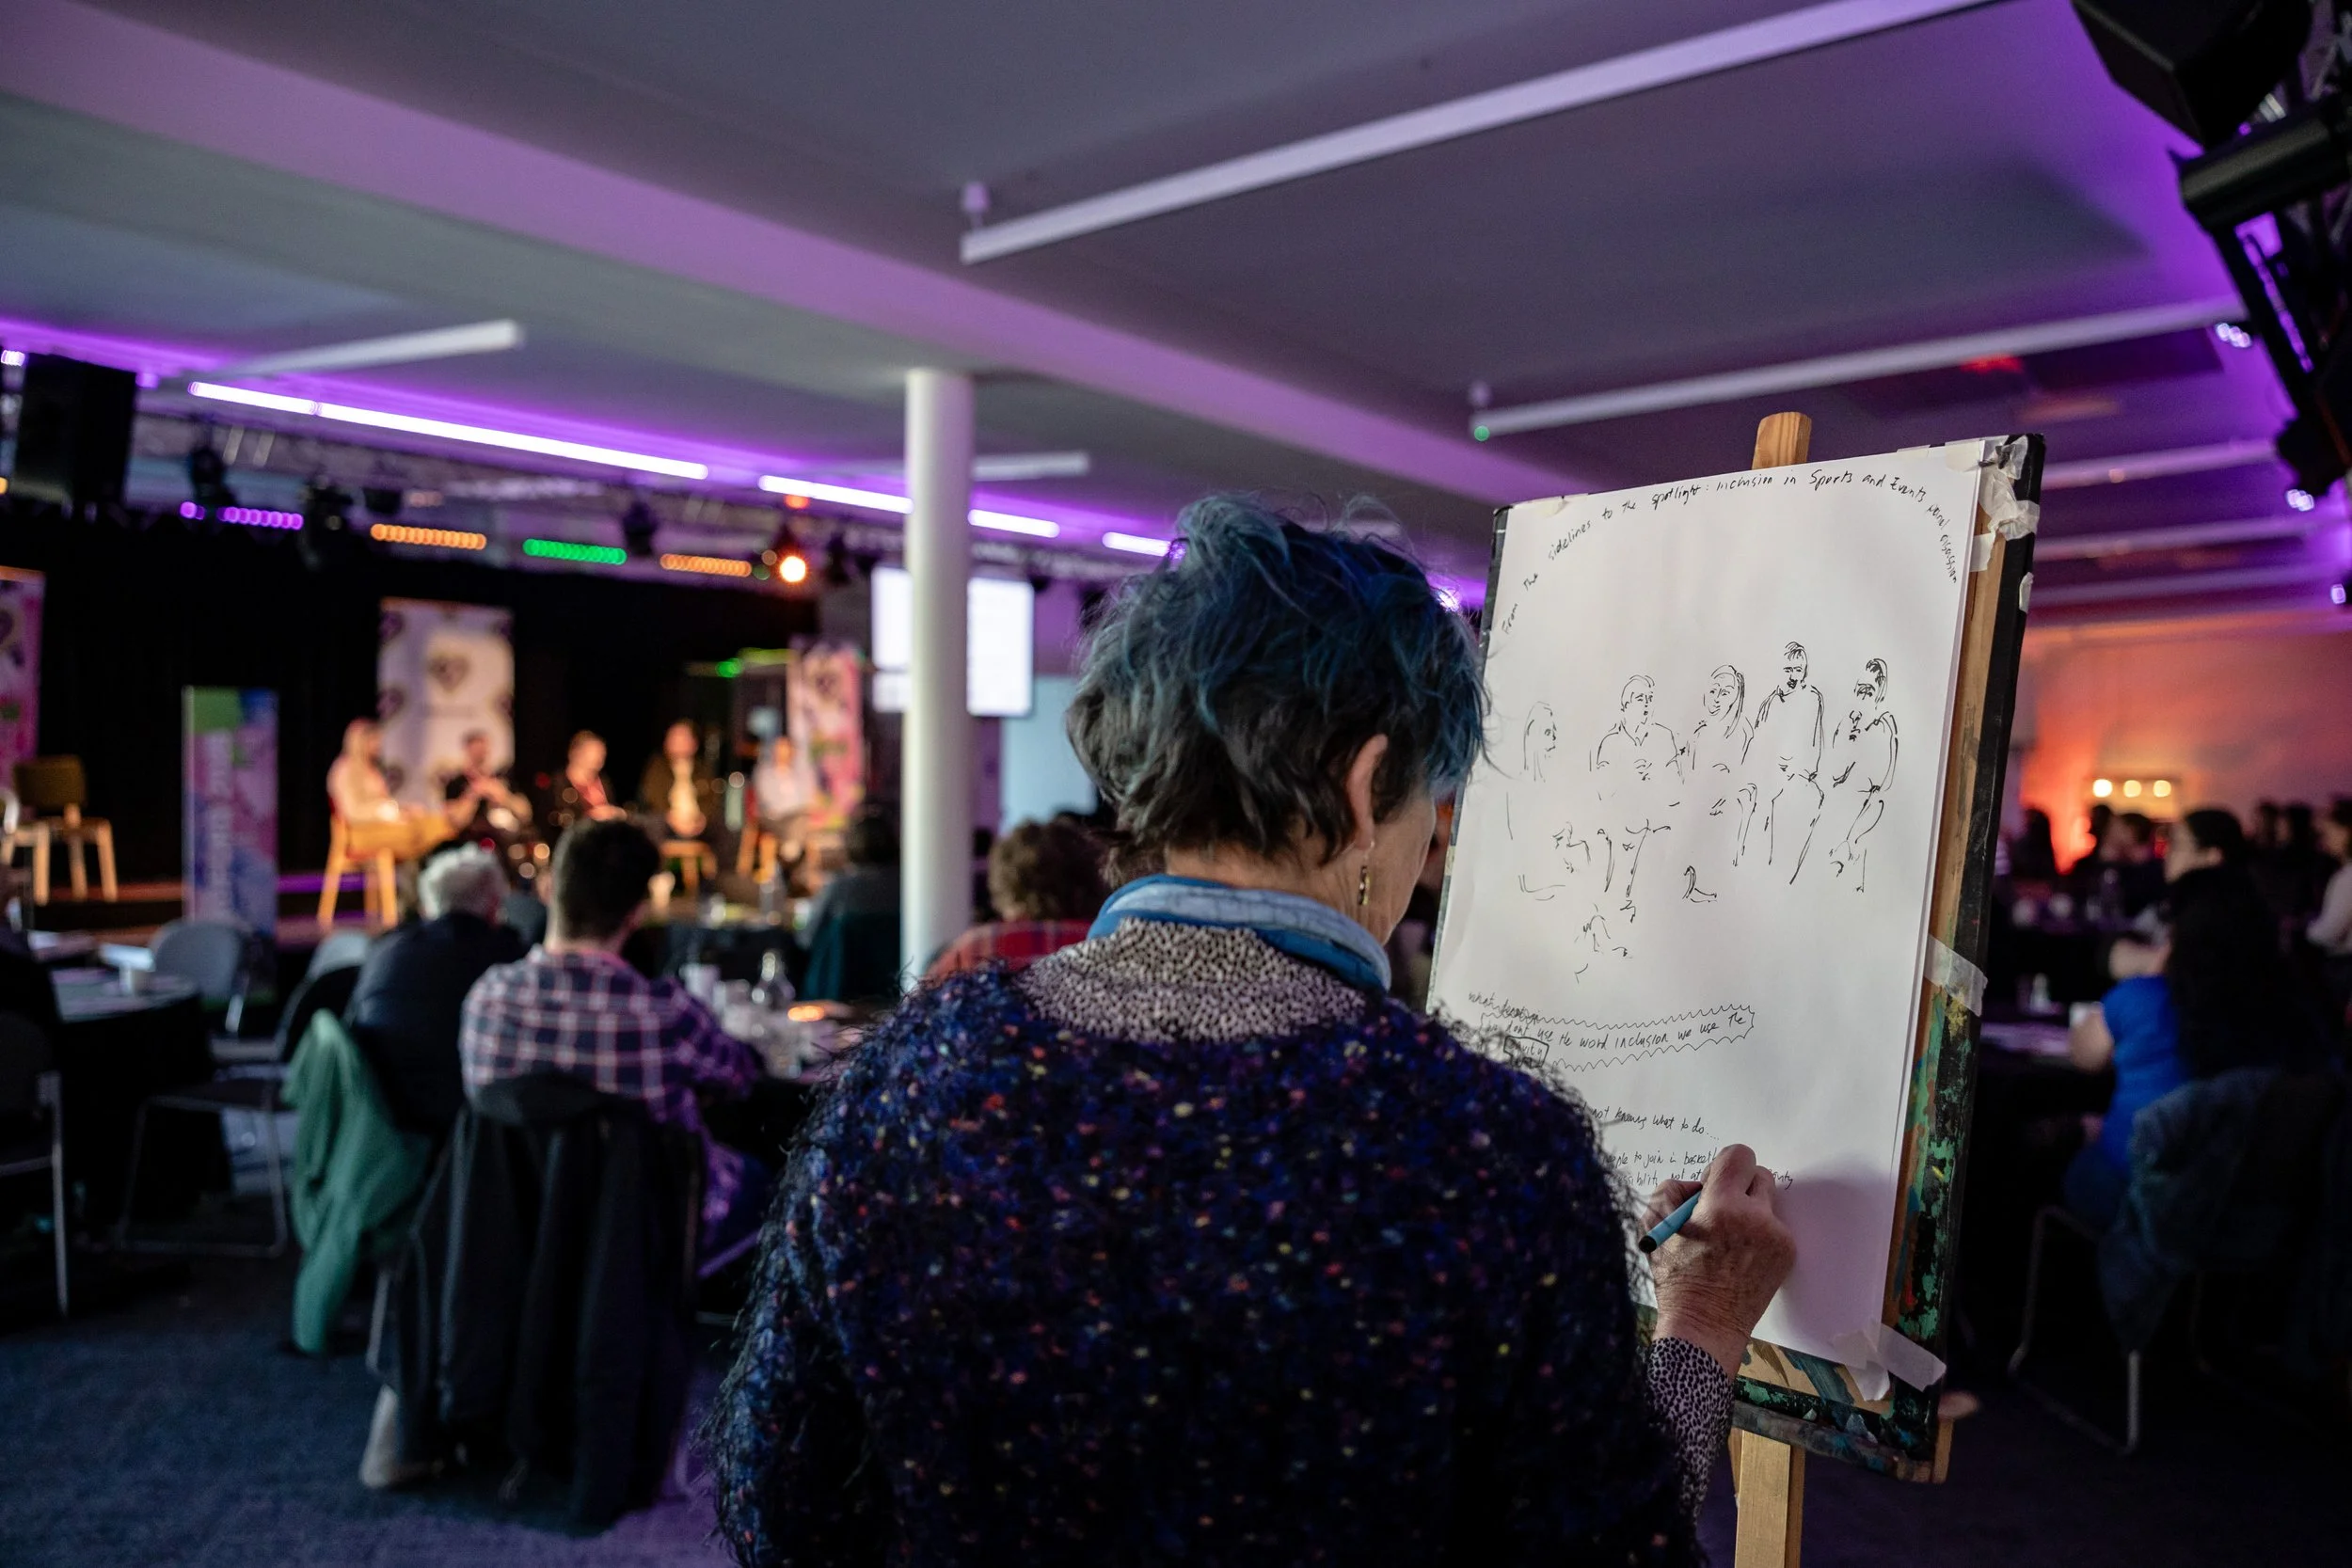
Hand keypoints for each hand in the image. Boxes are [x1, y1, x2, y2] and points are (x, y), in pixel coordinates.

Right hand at [1646, 1144, 1796, 1376]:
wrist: (1704, 1325)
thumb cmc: (1675, 1277)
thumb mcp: (1654, 1227)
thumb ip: (1671, 1191)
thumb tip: (1696, 1185)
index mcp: (1722, 1207)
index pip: (1739, 1156)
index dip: (1723, 1166)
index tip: (1712, 1186)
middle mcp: (1756, 1219)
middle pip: (1761, 1175)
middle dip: (1740, 1186)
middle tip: (1720, 1210)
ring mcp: (1777, 1238)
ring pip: (1768, 1203)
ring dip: (1750, 1211)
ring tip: (1729, 1239)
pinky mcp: (1787, 1255)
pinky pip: (1775, 1228)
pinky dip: (1759, 1235)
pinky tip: (1740, 1257)